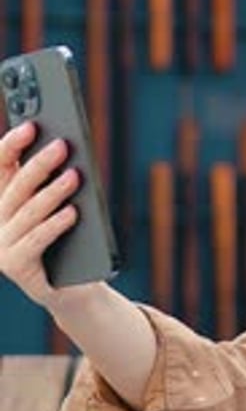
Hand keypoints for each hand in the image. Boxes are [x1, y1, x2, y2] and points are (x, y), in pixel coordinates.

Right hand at [0, 121, 79, 307]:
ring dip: (53, 192)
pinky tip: (73, 212)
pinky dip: (55, 224)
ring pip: (29, 211)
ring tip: (74, 177)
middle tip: (62, 146)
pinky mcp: (16, 265)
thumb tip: (64, 147)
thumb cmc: (68, 235)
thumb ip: (55, 178)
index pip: (0, 165)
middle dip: (39, 163)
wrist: (72, 284)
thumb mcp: (60, 203)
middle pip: (16, 185)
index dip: (12, 144)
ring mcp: (2, 244)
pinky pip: (36, 240)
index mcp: (3, 197)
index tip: (31, 126)